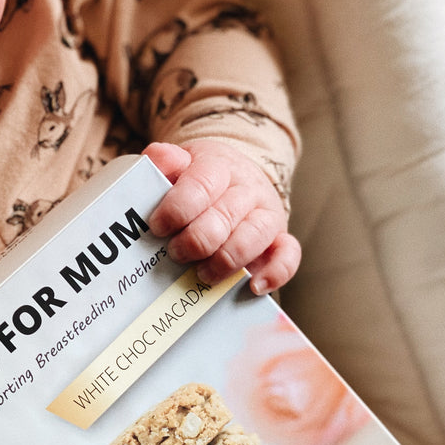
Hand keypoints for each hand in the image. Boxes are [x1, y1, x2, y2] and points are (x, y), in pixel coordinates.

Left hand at [143, 140, 300, 294]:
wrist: (235, 177)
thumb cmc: (198, 179)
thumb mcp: (180, 163)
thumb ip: (164, 161)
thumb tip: (157, 158)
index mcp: (219, 166)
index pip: (201, 184)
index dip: (178, 209)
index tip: (158, 227)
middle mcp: (247, 188)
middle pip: (224, 215)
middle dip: (196, 241)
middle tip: (175, 254)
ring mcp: (267, 213)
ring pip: (253, 236)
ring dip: (225, 260)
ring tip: (202, 273)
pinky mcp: (281, 238)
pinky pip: (288, 255)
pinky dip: (274, 272)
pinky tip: (253, 286)